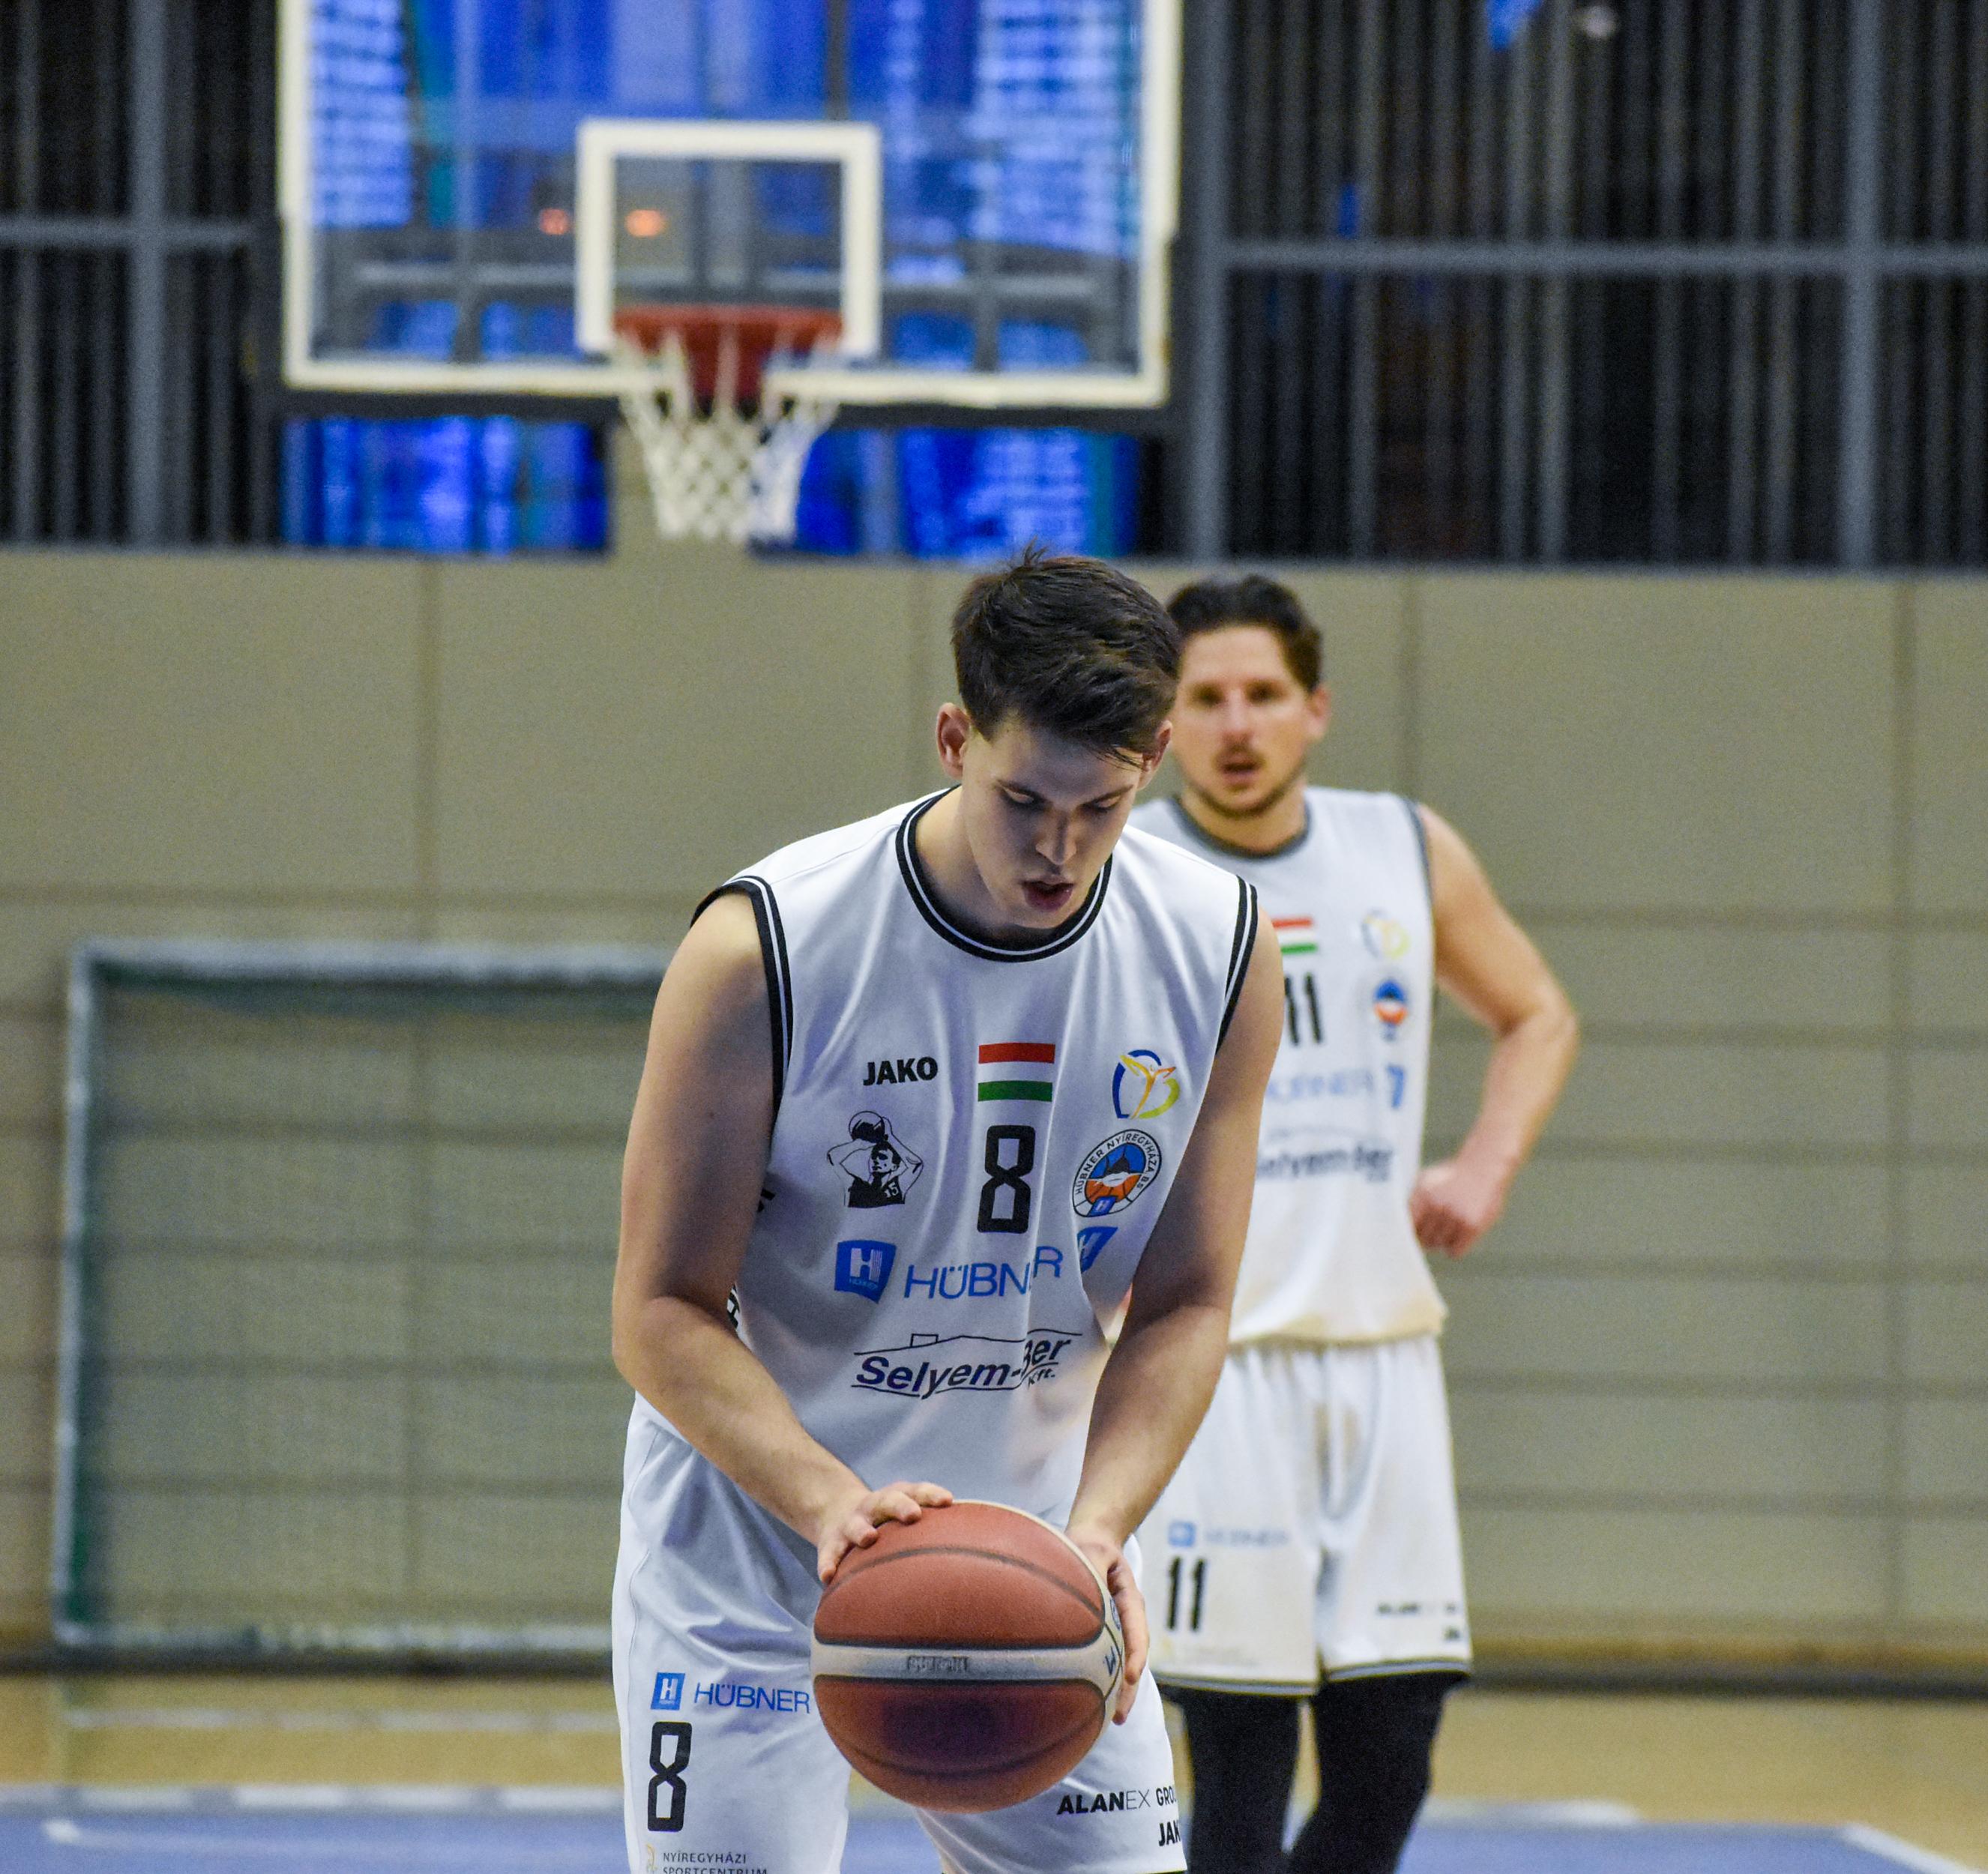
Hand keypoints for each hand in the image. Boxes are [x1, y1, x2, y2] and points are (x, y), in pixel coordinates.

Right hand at [815, 1479, 952, 1583]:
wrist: (838, 1513)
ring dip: (862, 1529)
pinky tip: (828, 1577)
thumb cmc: (888, 1522)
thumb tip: (986, 1554)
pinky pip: (828, 1553)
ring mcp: (852, 1523)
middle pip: (889, 1499)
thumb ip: (937, 1532)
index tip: (948, 1501)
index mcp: (898, 1498)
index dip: (932, 1494)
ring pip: (856, 1524)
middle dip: (901, 1505)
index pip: (918, 1491)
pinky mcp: (831, 1542)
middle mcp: (875, 1506)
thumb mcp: (907, 1517)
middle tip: (913, 1515)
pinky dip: (827, 1563)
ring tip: (868, 1539)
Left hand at [1065, 1524, 1145, 1723]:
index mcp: (1129, 1598)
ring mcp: (1119, 1628)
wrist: (1094, 1540)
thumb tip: (1078, 1582)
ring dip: (1121, 1691)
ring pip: (1124, 1663)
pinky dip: (1106, 1681)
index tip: (1132, 1676)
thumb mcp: (1090, 1549)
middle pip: (1133, 1657)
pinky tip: (1092, 1705)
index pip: (1136, 1629)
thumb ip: (1087, 1563)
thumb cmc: (1089, 1546)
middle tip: (1119, 1716)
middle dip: (1129, 1688)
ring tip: (1112, 1720)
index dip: (1135, 1654)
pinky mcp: (1107, 1635)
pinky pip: (1110, 1660)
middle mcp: (1127, 1618)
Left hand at [1410, 1156, 1507, 1257]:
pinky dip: (1456, 1247)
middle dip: (1427, 1237)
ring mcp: (1456, 1216)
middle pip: (1423, 1239)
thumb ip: (1412, 1202)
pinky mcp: (1472, 1226)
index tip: (1412, 1236)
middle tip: (1436, 1227)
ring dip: (1443, 1240)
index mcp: (1423, 1194)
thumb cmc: (1451, 1177)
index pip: (1407, 1226)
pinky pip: (1455, 1252)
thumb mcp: (1426, 1180)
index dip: (1409, 1234)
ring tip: (1451, 1224)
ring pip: (1439, 1245)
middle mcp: (1438, 1206)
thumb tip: (1395, 1225)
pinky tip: (1459, 1234)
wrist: (1484, 1167)